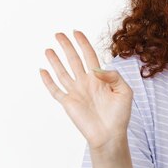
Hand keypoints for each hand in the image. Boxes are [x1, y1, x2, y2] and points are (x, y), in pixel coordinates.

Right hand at [40, 30, 132, 149]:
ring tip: (48, 49)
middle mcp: (85, 83)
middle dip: (66, 46)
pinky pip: (55, 90)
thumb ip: (113, 76)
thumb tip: (97, 68)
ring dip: (55, 60)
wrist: (110, 135)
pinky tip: (42, 70)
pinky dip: (47, 81)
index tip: (76, 32)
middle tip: (58, 34)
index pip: (89, 55)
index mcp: (99, 78)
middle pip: (74, 60)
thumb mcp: (124, 92)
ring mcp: (76, 92)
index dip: (83, 43)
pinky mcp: (68, 103)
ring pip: (62, 72)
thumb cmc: (120, 115)